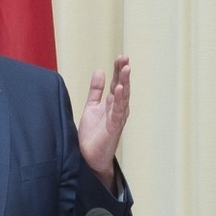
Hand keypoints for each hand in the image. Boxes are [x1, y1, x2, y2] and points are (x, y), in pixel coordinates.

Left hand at [77, 56, 130, 188]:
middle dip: (124, 73)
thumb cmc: (93, 135)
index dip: (118, 70)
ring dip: (125, 83)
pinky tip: (120, 89)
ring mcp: (117, 118)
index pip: (117, 83)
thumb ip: (96, 90)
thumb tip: (99, 70)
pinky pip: (118, 112)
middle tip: (125, 58)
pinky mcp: (114, 128)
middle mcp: (118, 110)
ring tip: (126, 69)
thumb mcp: (91, 107)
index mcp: (112, 104)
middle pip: (122, 87)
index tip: (121, 57)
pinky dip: (120, 100)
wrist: (89, 158)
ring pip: (123, 97)